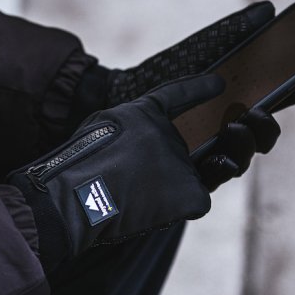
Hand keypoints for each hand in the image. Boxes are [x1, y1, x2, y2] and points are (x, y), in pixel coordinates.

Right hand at [9, 74, 223, 274]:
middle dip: (161, 169)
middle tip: (131, 185)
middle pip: (179, 151)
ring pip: (189, 176)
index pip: (178, 94)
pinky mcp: (192, 192)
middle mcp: (168, 133)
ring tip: (139, 197)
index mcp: (143, 113)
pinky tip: (150, 210)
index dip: (199, 88)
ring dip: (170, 188)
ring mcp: (183, 162)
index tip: (219, 84)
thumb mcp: (98, 130)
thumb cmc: (77, 168)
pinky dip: (179, 209)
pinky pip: (197, 200)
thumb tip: (140, 149)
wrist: (75, 199)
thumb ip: (128, 131)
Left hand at [75, 1, 294, 191]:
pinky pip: (219, 172)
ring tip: (236, 125)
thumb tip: (267, 9)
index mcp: (237, 96)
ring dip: (250, 141)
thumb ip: (231, 31)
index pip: (278, 94)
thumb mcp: (200, 48)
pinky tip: (217, 153)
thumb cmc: (163, 70)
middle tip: (260, 112)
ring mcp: (214, 144)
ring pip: (248, 152)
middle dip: (271, 125)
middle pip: (266, 130)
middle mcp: (230, 122)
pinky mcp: (195, 165)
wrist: (125, 93)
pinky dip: (224, 162)